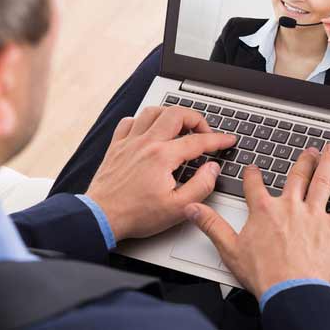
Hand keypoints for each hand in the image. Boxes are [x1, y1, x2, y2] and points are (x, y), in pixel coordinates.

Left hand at [85, 105, 236, 241]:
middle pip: (176, 114)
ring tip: (180, 126)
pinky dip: (142, 121)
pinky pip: (129, 122)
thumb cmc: (135, 215)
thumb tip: (212, 169)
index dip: (217, 140)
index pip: (198, 141)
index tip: (228, 140)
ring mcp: (129, 142)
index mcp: (162, 157)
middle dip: (196, 118)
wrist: (101, 217)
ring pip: (152, 111)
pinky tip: (148, 130)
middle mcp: (146, 143)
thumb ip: (200, 186)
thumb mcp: (177, 209)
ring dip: (170, 114)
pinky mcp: (116, 147)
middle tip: (204, 131)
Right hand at [186, 143, 329, 299]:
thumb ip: (210, 225)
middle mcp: (289, 206)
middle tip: (308, 151)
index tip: (254, 169)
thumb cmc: (264, 274)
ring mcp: (313, 215)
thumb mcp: (229, 248)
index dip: (253, 174)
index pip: (255, 184)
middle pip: (296, 176)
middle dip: (302, 161)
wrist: (290, 290)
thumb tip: (192, 209)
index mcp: (264, 210)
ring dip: (329, 163)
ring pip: (323, 182)